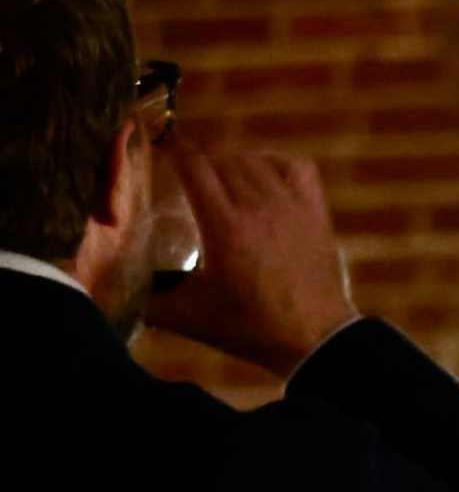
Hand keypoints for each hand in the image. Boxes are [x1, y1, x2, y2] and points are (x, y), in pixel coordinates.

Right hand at [144, 144, 358, 376]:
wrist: (315, 343)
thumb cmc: (250, 329)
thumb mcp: (189, 316)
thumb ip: (148, 298)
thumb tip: (108, 284)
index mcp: (224, 227)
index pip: (192, 165)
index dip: (172, 150)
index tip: (158, 149)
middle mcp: (258, 208)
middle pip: (220, 159)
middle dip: (198, 161)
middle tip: (185, 175)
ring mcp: (292, 208)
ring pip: (254, 160)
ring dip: (232, 163)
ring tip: (220, 179)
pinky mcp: (317, 214)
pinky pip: (297, 167)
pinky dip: (277, 163)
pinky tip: (264, 177)